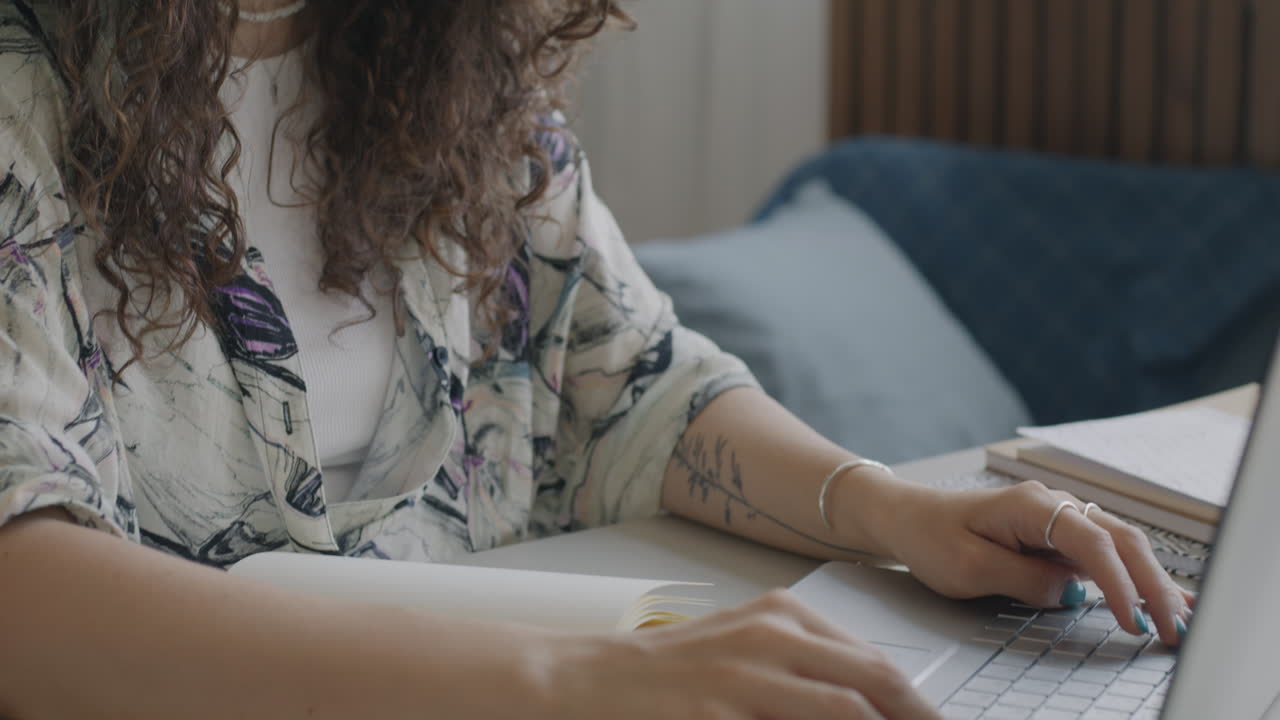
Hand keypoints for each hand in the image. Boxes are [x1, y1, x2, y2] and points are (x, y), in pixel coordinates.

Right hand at [540, 589, 939, 719]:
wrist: (594, 679)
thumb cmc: (673, 671)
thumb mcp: (746, 648)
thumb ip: (807, 664)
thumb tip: (872, 699)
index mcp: (783, 614)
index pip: (876, 662)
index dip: (916, 705)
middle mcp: (770, 635)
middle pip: (875, 681)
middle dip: (916, 717)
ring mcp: (745, 675)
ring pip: (846, 710)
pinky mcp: (719, 712)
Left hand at [876, 481, 1194, 646]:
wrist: (907, 516)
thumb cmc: (930, 535)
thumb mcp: (967, 568)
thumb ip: (1023, 580)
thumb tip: (1072, 593)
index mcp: (1031, 505)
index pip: (1092, 544)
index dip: (1120, 584)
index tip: (1134, 620)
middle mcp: (1054, 504)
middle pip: (1121, 541)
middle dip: (1154, 584)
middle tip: (1175, 627)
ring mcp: (1060, 518)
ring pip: (1122, 546)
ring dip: (1153, 581)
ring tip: (1180, 618)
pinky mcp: (1059, 535)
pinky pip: (1107, 554)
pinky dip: (1137, 575)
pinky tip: (1165, 595)